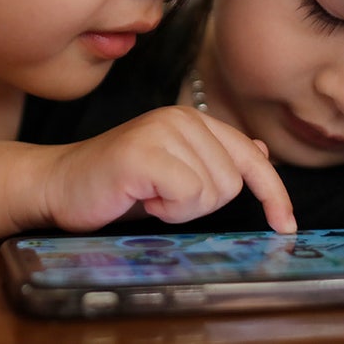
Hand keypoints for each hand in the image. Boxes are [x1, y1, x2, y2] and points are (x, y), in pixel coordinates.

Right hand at [37, 106, 296, 233]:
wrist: (58, 186)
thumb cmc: (117, 185)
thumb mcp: (174, 172)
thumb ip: (215, 159)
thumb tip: (261, 150)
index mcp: (192, 120)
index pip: (251, 157)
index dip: (274, 194)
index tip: (285, 225)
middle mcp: (180, 118)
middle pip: (233, 181)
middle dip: (202, 205)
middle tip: (162, 198)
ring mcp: (161, 131)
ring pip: (212, 190)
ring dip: (182, 209)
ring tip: (148, 195)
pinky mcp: (143, 152)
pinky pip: (187, 194)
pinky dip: (167, 209)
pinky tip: (141, 197)